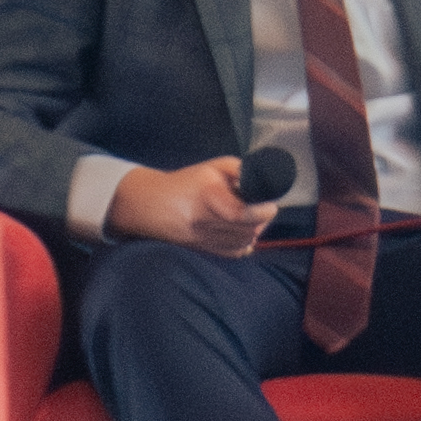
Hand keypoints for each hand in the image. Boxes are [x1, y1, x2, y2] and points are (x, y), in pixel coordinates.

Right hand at [107, 157, 273, 254]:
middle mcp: (203, 221)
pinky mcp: (202, 250)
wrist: (150, 204)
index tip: (269, 205)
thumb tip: (265, 182)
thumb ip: (242, 171)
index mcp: (207, 196)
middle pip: (248, 229)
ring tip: (250, 217)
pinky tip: (239, 230)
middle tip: (261, 208)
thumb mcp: (214, 167)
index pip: (242, 214)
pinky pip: (235, 253)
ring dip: (254, 231)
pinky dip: (244, 242)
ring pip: (244, 242)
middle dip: (261, 219)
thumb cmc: (186, 183)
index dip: (262, 211)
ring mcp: (201, 239)